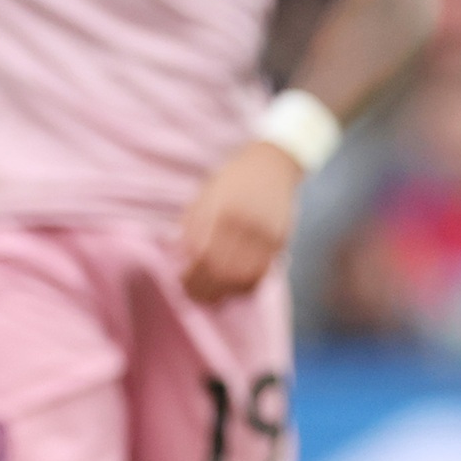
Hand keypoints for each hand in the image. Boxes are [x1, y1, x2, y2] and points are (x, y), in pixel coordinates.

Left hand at [178, 139, 301, 303]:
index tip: (180, 281)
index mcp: (223, 210)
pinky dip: (246, 286)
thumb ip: (193, 227)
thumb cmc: (232, 179)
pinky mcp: (280, 241)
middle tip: (192, 293)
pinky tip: (233, 286)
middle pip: (223, 270)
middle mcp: (246, 224)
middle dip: (204, 288)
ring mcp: (266, 234)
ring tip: (211, 295)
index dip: (190, 275)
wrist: (272, 165)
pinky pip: (262, 274)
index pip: (203, 255)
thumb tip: (183, 260)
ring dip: (225, 291)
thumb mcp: (206, 196)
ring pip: (244, 277)